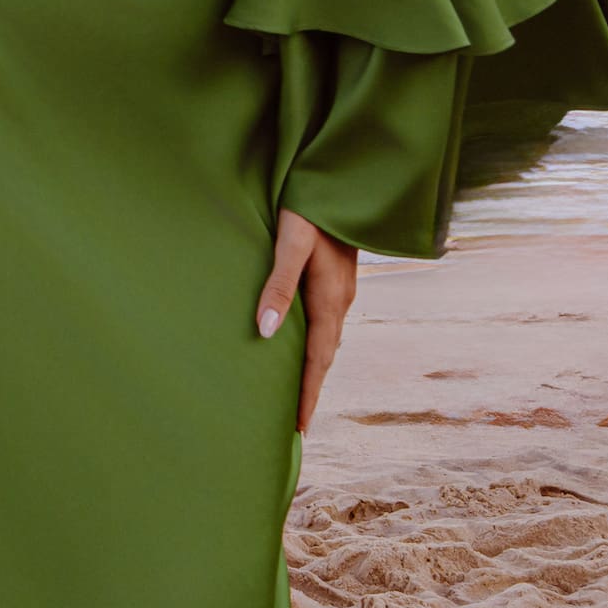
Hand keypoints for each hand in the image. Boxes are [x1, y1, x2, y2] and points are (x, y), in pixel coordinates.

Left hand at [256, 207, 358, 432]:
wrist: (341, 177)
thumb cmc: (310, 207)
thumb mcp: (290, 244)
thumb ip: (278, 285)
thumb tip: (266, 331)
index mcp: (331, 298)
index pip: (318, 360)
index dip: (308, 395)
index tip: (299, 430)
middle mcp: (340, 299)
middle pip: (324, 356)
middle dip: (310, 389)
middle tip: (295, 424)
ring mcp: (340, 288)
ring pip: (325, 338)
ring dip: (312, 367)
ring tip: (295, 392)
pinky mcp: (335, 276)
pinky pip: (324, 321)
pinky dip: (314, 343)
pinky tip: (299, 342)